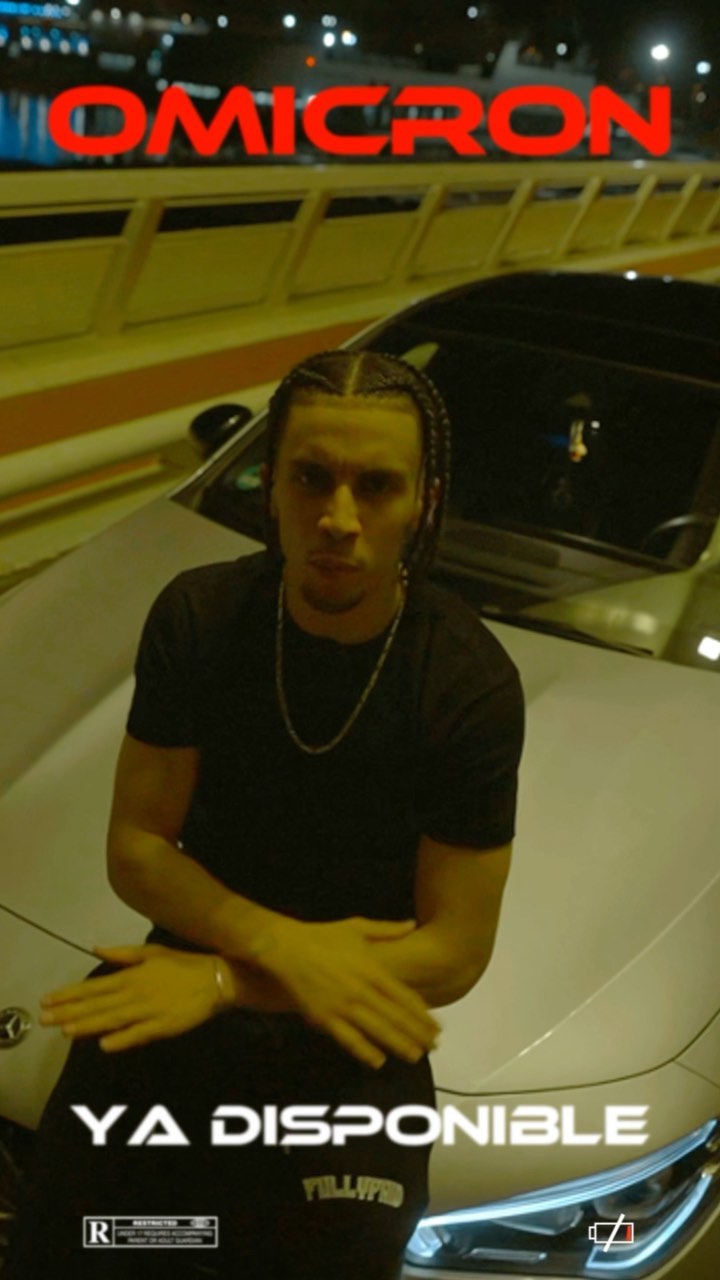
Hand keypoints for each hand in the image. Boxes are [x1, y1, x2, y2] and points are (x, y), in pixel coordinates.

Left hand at [39, 944, 234, 1052]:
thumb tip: (95, 949)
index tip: (47, 1000)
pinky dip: (123, 1039)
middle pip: (98, 1004)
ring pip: (113, 1019)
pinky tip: (105, 1045)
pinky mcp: (163, 1026)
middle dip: (70, 1012)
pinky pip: (140, 1034)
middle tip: (44, 1019)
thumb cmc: (182, 965)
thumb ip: (122, 954)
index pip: (94, 986)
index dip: (69, 994)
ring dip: (89, 1026)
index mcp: (131, 975)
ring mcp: (148, 1010)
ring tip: (66, 1032)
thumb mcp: (151, 952)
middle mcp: (135, 992)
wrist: (215, 978)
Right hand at [256, 917, 440, 1068]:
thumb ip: (388, 930)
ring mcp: (343, 1006)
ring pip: (378, 1030)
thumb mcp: (357, 927)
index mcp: (373, 969)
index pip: (405, 998)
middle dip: (417, 1034)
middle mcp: (362, 990)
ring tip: (415, 1057)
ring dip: (399, 1045)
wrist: (286, 948)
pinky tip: (378, 1061)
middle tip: (433, 1047)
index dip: (423, 1015)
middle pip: (397, 1017)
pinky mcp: (324, 1018)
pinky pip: (349, 1039)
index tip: (436, 1027)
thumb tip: (412, 924)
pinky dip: (365, 1051)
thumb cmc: (322, 936)